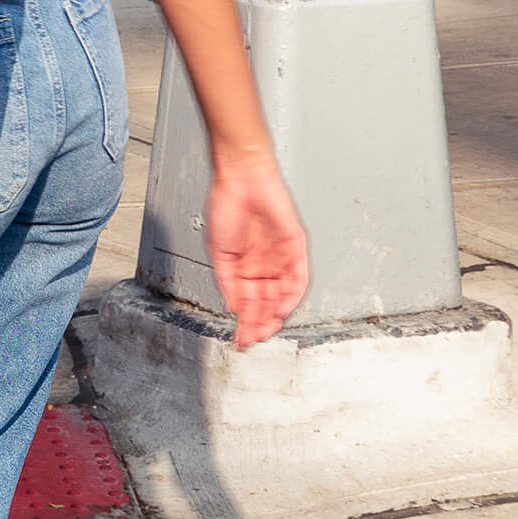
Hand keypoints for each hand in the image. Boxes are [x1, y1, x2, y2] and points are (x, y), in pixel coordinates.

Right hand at [205, 154, 309, 348]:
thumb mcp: (219, 252)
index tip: (241, 339)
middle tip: (253, 339)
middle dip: (259, 323)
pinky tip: (282, 309)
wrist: (241, 179)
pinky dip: (292, 295)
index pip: (249, 301)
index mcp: (245, 265)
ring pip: (282, 294)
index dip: (245, 322)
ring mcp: (281, 256)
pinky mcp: (296, 245)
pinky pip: (299, 276)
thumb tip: (235, 308)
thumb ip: (228, 282)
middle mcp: (265, 264)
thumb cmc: (226, 206)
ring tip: (266, 329)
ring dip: (275, 314)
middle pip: (266, 302)